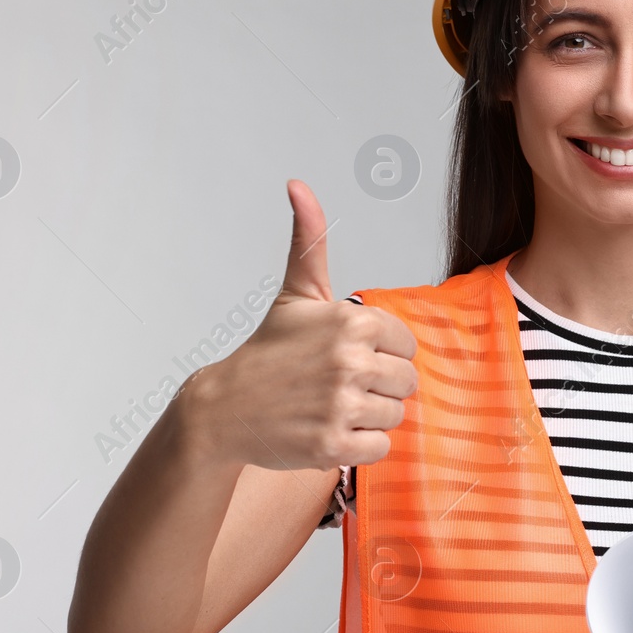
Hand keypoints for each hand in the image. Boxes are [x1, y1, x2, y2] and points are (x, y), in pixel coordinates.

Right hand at [183, 179, 418, 471]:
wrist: (224, 408)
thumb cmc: (269, 351)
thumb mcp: (296, 294)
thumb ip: (309, 240)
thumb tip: (298, 184)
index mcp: (353, 321)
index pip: (407, 346)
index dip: (382, 354)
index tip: (348, 357)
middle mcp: (350, 361)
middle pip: (407, 383)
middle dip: (378, 387)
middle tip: (339, 386)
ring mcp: (341, 405)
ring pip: (396, 415)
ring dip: (369, 417)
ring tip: (333, 407)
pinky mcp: (333, 445)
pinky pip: (381, 448)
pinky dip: (360, 445)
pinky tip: (330, 430)